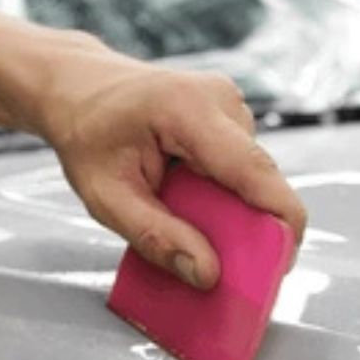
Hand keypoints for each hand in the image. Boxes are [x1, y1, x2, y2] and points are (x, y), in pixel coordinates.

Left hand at [28, 37, 307, 288]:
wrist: (77, 86)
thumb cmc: (86, 133)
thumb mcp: (106, 196)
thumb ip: (156, 237)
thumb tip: (207, 274)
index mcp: (188, 109)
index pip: (255, 170)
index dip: (281, 219)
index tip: (283, 261)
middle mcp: (221, 99)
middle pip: (259, 178)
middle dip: (245, 223)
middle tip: (208, 252)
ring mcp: (231, 103)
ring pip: (253, 176)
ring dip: (230, 205)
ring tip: (183, 207)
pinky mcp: (233, 113)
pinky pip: (244, 166)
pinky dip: (224, 190)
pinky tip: (189, 190)